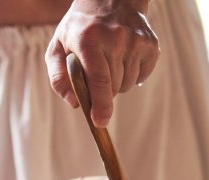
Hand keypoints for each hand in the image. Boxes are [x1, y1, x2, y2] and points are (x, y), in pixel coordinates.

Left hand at [45, 0, 158, 126]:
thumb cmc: (78, 29)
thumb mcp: (57, 47)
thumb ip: (58, 78)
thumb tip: (74, 103)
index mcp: (88, 40)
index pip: (99, 80)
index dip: (100, 105)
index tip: (100, 122)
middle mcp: (115, 39)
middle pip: (113, 87)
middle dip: (103, 93)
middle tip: (95, 76)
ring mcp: (136, 40)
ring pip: (127, 84)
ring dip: (116, 84)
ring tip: (108, 63)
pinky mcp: (151, 44)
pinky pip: (141, 76)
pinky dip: (132, 75)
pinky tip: (123, 59)